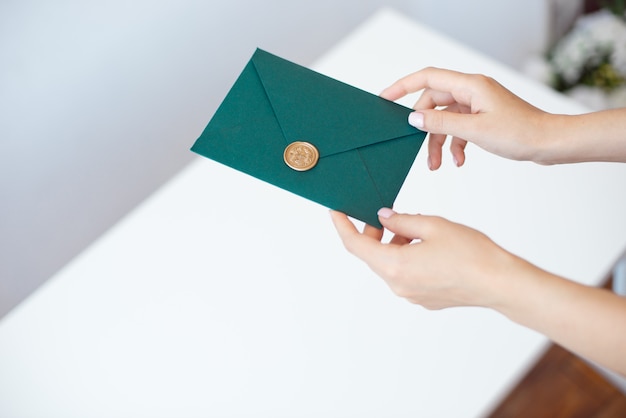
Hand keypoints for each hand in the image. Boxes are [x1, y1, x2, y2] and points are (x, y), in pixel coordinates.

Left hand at [330, 209, 519, 309]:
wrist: (499, 283)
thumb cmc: (471, 253)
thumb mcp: (433, 225)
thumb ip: (402, 220)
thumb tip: (384, 218)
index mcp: (394, 265)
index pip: (355, 245)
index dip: (342, 226)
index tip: (336, 212)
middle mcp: (398, 285)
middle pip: (373, 256)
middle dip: (374, 234)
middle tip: (387, 216)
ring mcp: (411, 295)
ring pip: (390, 265)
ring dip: (393, 245)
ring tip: (415, 229)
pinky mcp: (424, 299)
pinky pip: (405, 275)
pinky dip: (406, 258)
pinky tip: (425, 247)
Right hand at [380, 67, 548, 168]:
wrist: (550, 143)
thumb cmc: (521, 133)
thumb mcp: (475, 131)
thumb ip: (441, 124)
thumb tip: (414, 118)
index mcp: (470, 86)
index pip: (427, 78)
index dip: (403, 86)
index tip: (385, 98)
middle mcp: (472, 91)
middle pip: (433, 104)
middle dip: (423, 128)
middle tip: (414, 149)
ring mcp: (478, 104)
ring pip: (445, 120)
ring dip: (438, 142)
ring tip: (436, 165)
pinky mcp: (483, 117)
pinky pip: (459, 128)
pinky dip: (455, 145)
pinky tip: (458, 161)